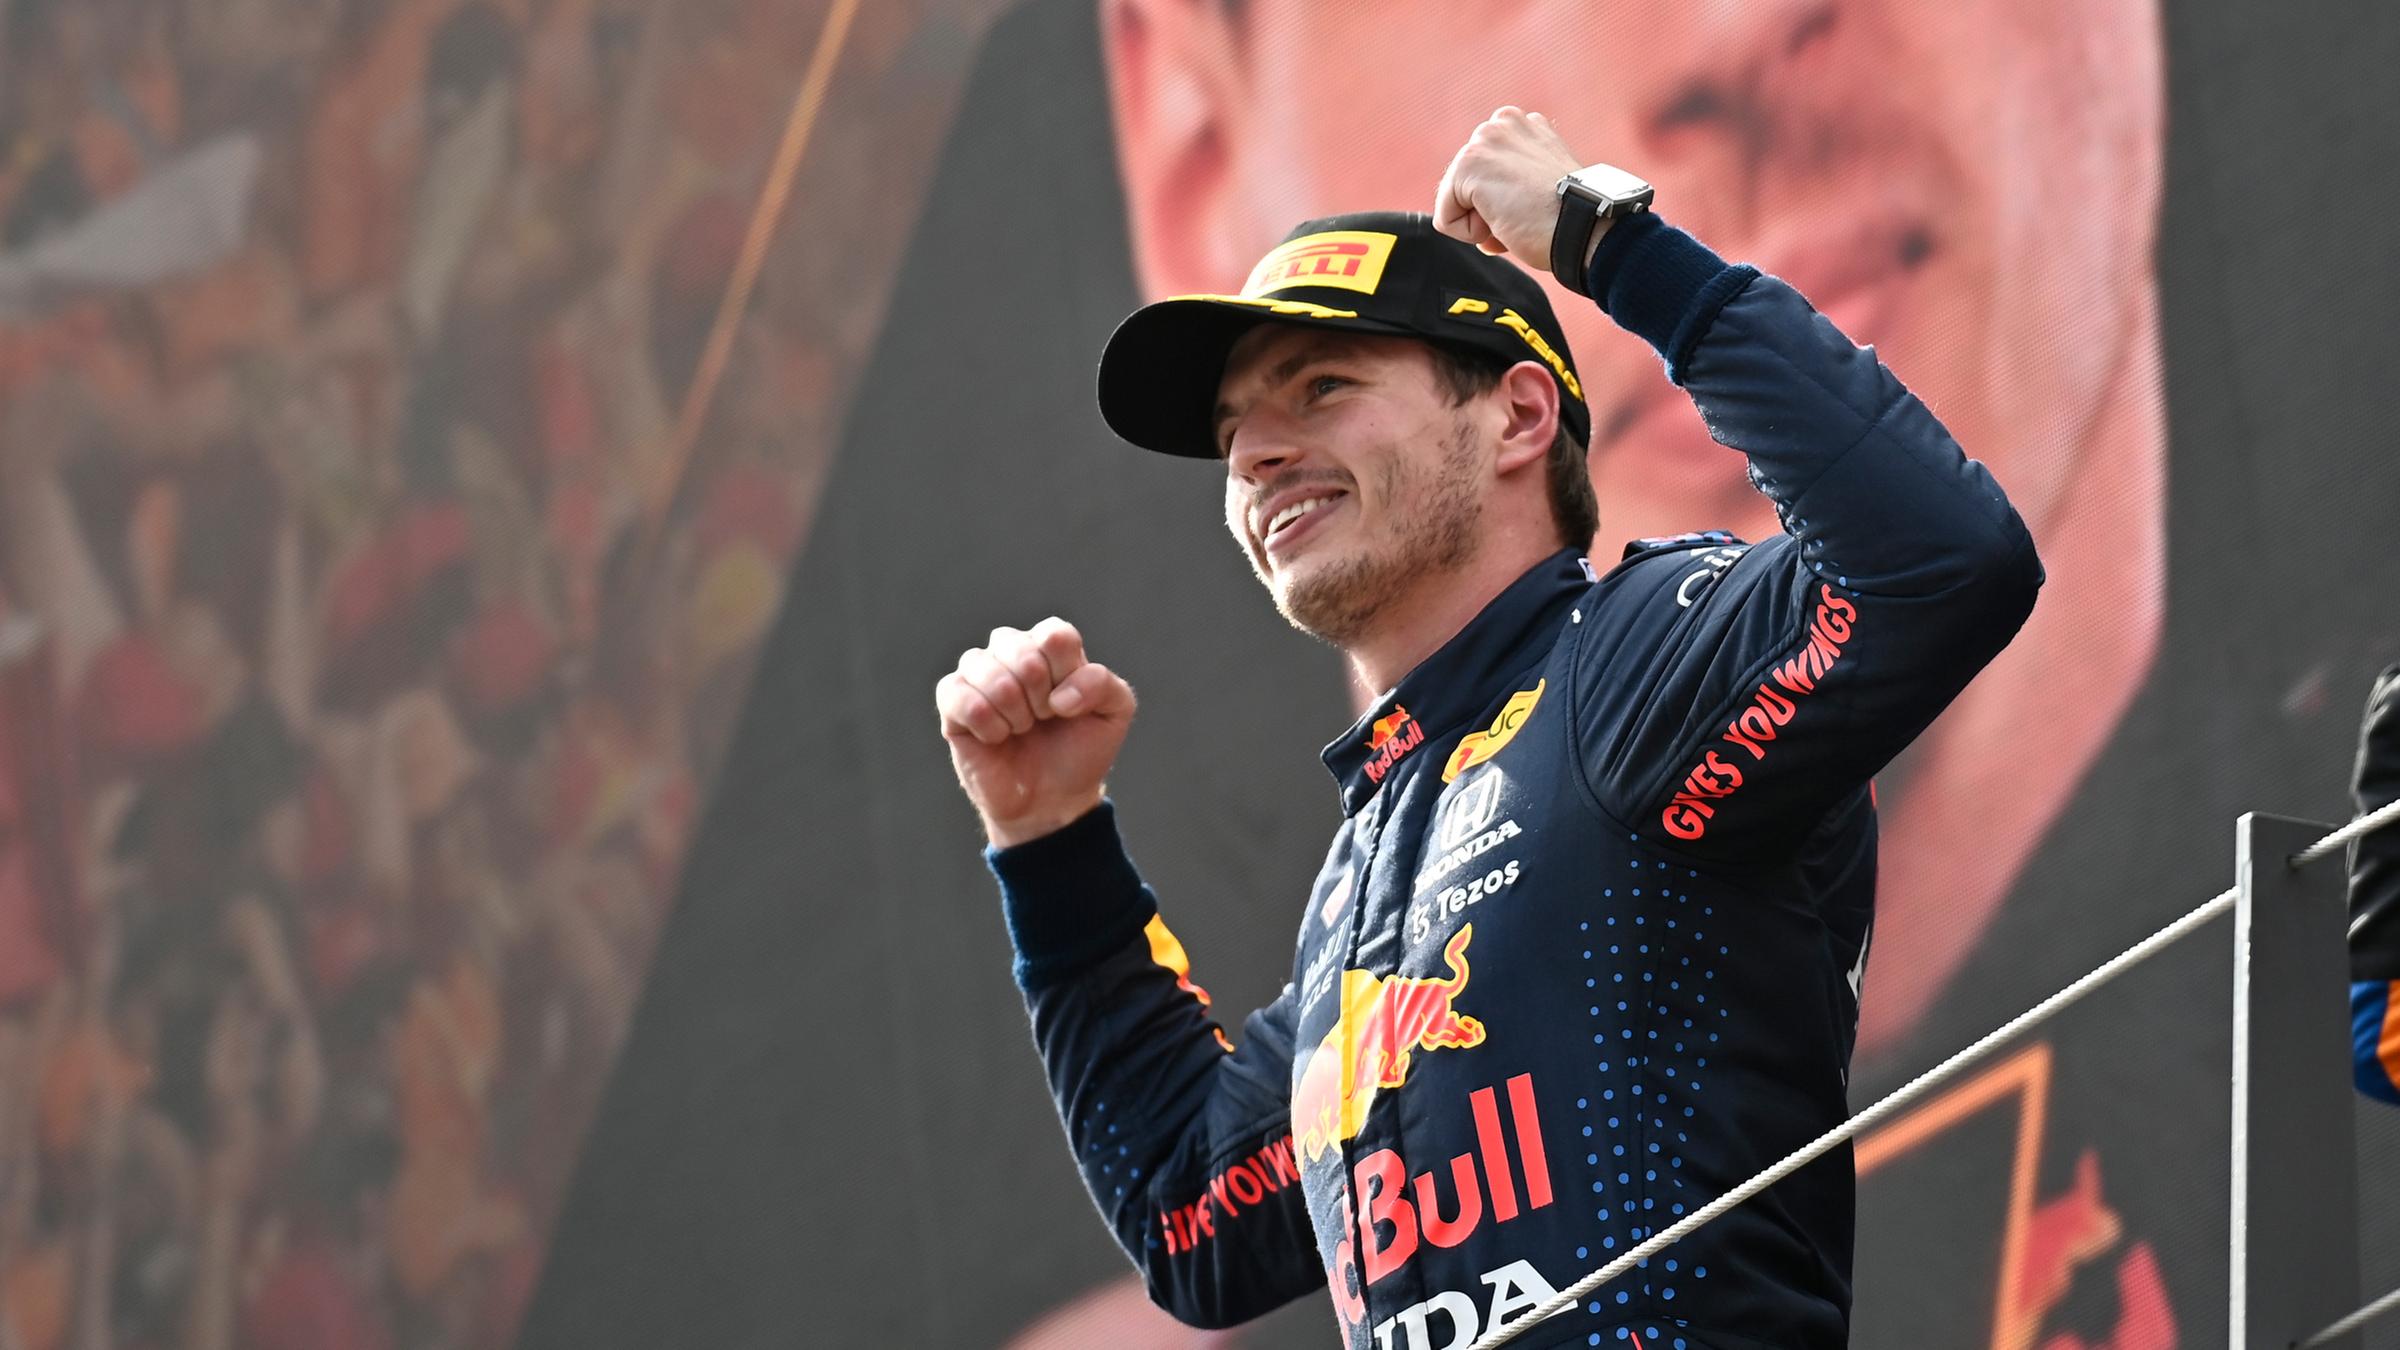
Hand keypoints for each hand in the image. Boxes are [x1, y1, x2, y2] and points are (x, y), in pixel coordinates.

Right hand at [936, 618, 1135, 846]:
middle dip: (1040, 698)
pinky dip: (988, 725)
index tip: (1069, 705)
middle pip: (1021, 651)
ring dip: (1014, 712)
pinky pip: (960, 696)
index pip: (1055, 635)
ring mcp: (978, 673)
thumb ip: (1102, 684)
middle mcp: (1011, 650)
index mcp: (1049, 645)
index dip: (1066, 674)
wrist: (1051, 799)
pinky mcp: (952, 701)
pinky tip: (996, 737)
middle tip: (1044, 719)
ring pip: (987, 670)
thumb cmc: (1079, 749)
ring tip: (1021, 728)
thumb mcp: (1113, 713)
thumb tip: (1059, 697)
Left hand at [1432, 106, 1584, 268]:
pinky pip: (1446, 219)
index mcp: (1523, 125)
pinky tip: (1505, 222)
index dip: (1503, 204)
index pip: (1486, 175)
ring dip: (1482, 223)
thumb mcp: (1541, 185)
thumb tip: (1489, 210)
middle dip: (1488, 211)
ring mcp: (1485, 138)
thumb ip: (1513, 181)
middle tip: (1526, 215)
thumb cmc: (1570, 217)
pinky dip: (1471, 235)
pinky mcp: (1469, 163)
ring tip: (1517, 217)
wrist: (1585, 226)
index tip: (1534, 206)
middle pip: (1466, 186)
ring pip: (1455, 201)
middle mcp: (1502, 122)